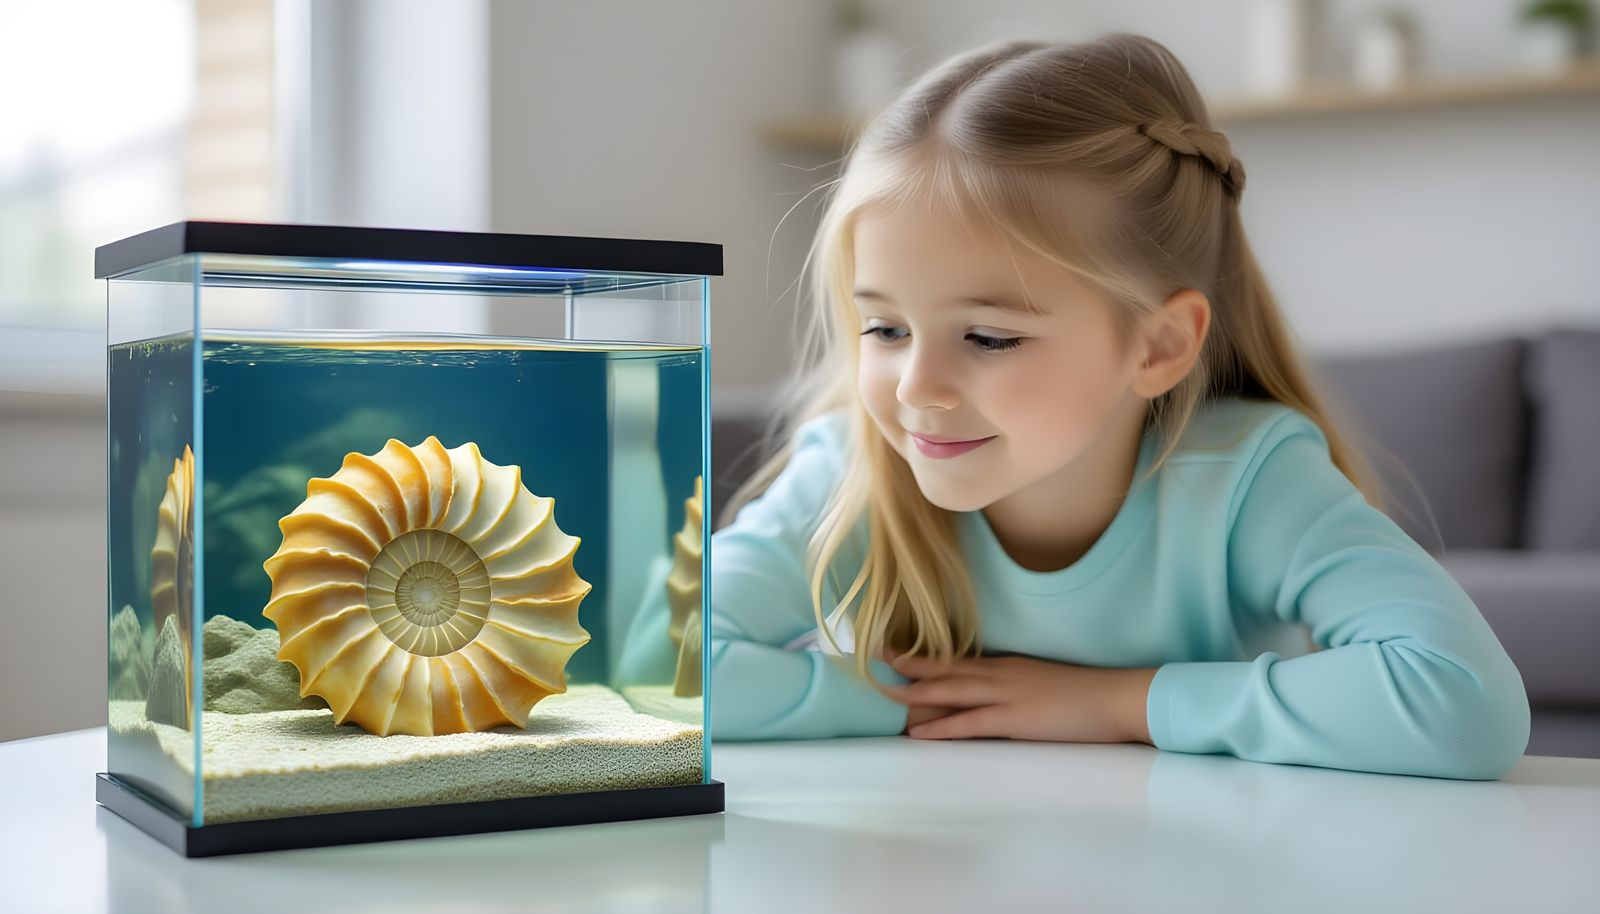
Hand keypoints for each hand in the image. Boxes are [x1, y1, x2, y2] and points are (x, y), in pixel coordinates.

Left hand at [882, 651, 1157, 743]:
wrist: (1116, 698)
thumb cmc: (1085, 694)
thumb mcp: (1041, 682)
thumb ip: (1014, 685)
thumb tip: (989, 693)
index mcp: (1007, 665)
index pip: (957, 659)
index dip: (925, 656)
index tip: (896, 652)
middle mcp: (1000, 673)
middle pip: (945, 668)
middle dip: (908, 665)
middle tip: (875, 660)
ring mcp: (1006, 694)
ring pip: (950, 690)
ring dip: (915, 692)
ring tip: (883, 692)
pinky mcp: (1015, 719)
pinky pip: (969, 723)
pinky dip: (941, 726)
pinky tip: (919, 731)